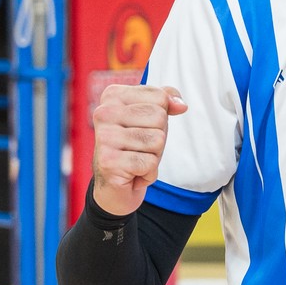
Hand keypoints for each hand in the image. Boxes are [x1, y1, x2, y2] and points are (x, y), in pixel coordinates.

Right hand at [91, 84, 187, 215]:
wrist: (115, 187)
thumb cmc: (135, 147)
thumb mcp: (152, 119)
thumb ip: (166, 101)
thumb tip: (181, 106)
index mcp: (112, 96)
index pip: (159, 96)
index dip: (162, 116)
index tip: (143, 128)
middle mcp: (104, 113)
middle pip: (159, 117)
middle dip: (159, 137)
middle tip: (140, 148)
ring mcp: (104, 137)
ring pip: (157, 140)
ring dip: (154, 156)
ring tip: (136, 160)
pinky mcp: (109, 162)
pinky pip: (150, 163)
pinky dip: (148, 173)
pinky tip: (133, 174)